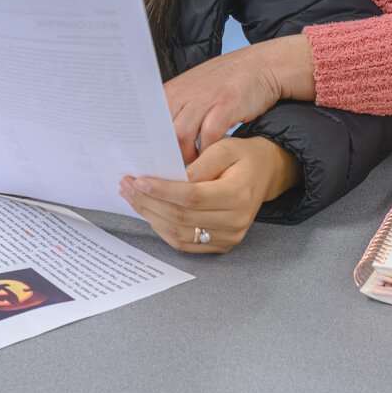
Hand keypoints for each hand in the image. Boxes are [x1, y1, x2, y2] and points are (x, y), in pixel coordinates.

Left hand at [120, 137, 299, 253]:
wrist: (265, 174)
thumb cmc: (242, 157)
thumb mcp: (225, 148)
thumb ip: (201, 163)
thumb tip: (172, 177)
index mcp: (238, 194)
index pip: (192, 196)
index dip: (162, 190)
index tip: (138, 181)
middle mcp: (236, 221)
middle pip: (182, 217)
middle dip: (149, 202)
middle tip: (127, 186)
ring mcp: (229, 237)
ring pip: (179, 233)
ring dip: (150, 216)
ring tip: (132, 197)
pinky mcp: (221, 245)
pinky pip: (184, 242)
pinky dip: (162, 228)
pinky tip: (149, 212)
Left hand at [162, 34, 315, 161]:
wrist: (260, 65)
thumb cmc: (225, 83)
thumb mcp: (193, 90)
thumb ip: (176, 110)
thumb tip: (159, 140)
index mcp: (172, 90)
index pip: (149, 122)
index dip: (149, 145)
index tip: (151, 164)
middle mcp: (184, 92)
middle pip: (163, 132)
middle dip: (166, 156)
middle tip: (172, 175)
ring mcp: (204, 98)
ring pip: (182, 135)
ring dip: (186, 157)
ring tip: (191, 170)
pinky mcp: (225, 105)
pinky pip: (210, 136)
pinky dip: (209, 152)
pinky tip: (212, 159)